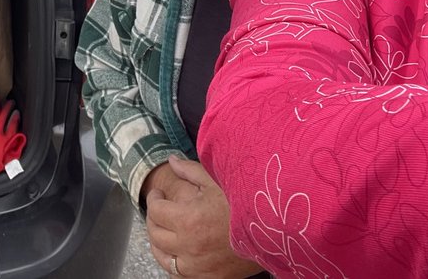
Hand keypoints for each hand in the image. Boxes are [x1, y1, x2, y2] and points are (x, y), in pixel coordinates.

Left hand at [144, 156, 260, 277]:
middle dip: (152, 218)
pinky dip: (174, 262)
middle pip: (155, 234)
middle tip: (158, 209)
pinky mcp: (209, 278)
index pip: (156, 211)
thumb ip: (189, 170)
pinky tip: (178, 251)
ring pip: (164, 259)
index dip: (153, 199)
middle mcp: (190, 246)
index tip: (158, 194)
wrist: (275, 230)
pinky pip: (180, 273)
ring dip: (158, 244)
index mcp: (188, 219)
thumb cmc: (245, 203)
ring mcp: (199, 266)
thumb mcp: (217, 181)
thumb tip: (171, 160)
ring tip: (163, 231)